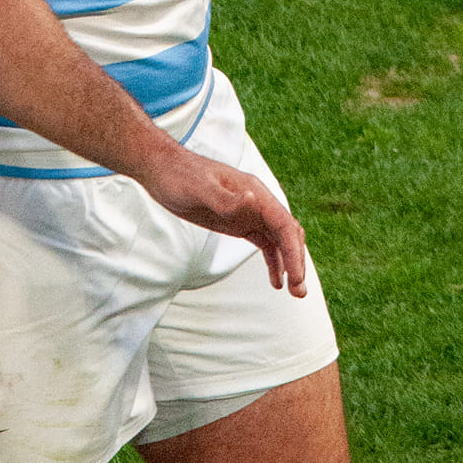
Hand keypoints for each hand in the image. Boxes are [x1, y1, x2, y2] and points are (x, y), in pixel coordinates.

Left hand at [138, 147, 307, 295]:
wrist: (163, 170)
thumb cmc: (180, 176)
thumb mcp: (199, 189)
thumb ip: (226, 198)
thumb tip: (253, 199)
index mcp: (255, 192)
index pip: (284, 224)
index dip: (293, 251)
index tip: (297, 277)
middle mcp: (258, 203)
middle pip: (288, 235)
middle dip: (296, 262)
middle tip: (299, 292)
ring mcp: (250, 213)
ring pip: (280, 241)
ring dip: (290, 265)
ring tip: (295, 292)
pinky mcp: (239, 223)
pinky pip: (265, 244)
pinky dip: (274, 262)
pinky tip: (276, 281)